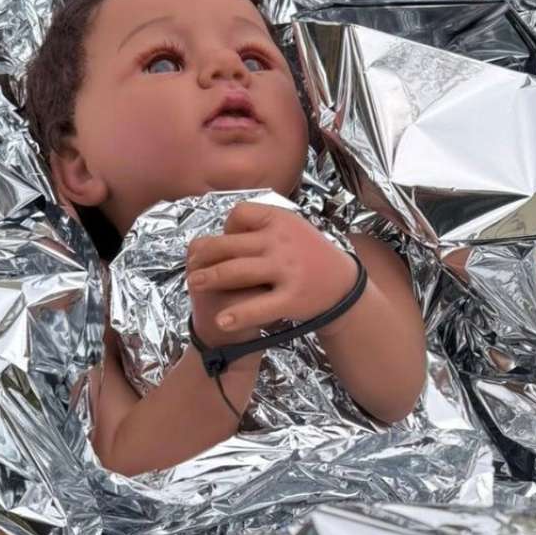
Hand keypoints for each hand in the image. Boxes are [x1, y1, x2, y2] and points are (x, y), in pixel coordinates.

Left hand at [185, 202, 357, 336]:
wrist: (343, 285)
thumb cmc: (311, 255)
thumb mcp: (293, 228)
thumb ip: (263, 224)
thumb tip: (225, 228)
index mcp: (281, 220)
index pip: (239, 214)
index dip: (226, 227)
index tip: (226, 240)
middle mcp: (281, 242)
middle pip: (230, 245)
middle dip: (205, 255)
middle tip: (192, 264)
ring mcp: (287, 270)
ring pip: (236, 272)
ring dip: (210, 278)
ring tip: (194, 284)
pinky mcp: (292, 298)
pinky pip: (258, 306)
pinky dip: (237, 315)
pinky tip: (221, 320)